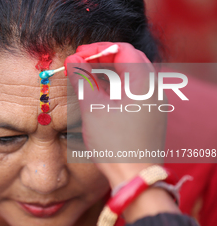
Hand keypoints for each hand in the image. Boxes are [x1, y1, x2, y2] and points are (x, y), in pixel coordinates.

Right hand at [65, 42, 178, 222]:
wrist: (134, 176)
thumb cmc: (114, 144)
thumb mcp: (93, 109)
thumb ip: (82, 80)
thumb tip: (71, 61)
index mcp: (143, 83)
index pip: (123, 49)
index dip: (99, 49)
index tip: (79, 54)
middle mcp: (154, 88)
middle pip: (130, 59)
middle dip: (104, 57)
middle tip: (81, 62)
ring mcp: (154, 102)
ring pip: (132, 74)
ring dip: (110, 71)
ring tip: (87, 76)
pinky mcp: (150, 113)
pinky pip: (134, 90)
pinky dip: (117, 85)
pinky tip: (100, 92)